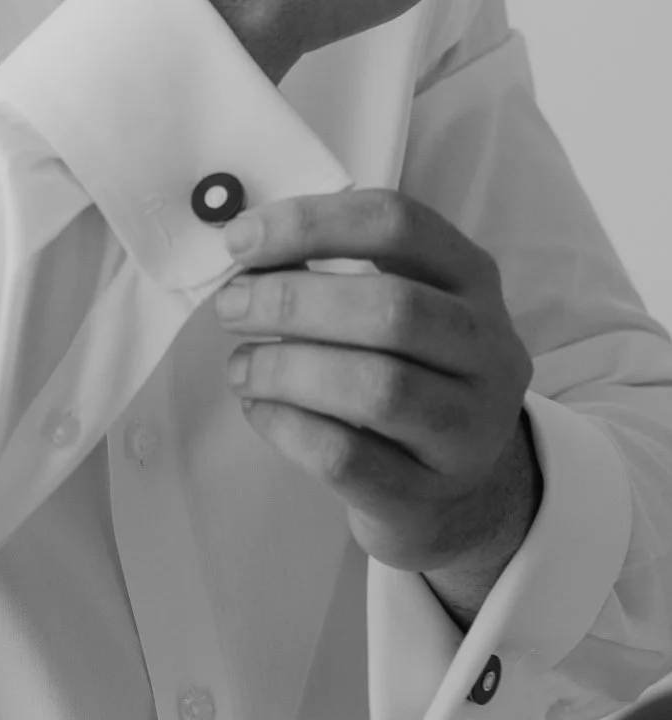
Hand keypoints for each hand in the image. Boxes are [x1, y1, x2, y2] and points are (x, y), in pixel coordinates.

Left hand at [215, 189, 535, 574]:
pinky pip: (349, 456)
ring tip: (240, 367)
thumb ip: (332, 272)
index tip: (240, 239)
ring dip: (286, 368)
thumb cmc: (408, 374)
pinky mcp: (429, 495)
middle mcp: (489, 348)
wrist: (460, 493)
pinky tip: (258, 408)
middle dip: (293, 301)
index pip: (399, 225)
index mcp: (472, 278)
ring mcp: (470, 429)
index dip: (312, 223)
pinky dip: (288, 426)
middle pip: (393, 308)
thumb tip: (245, 251)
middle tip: (230, 307)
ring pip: (378, 387)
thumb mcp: (395, 310)